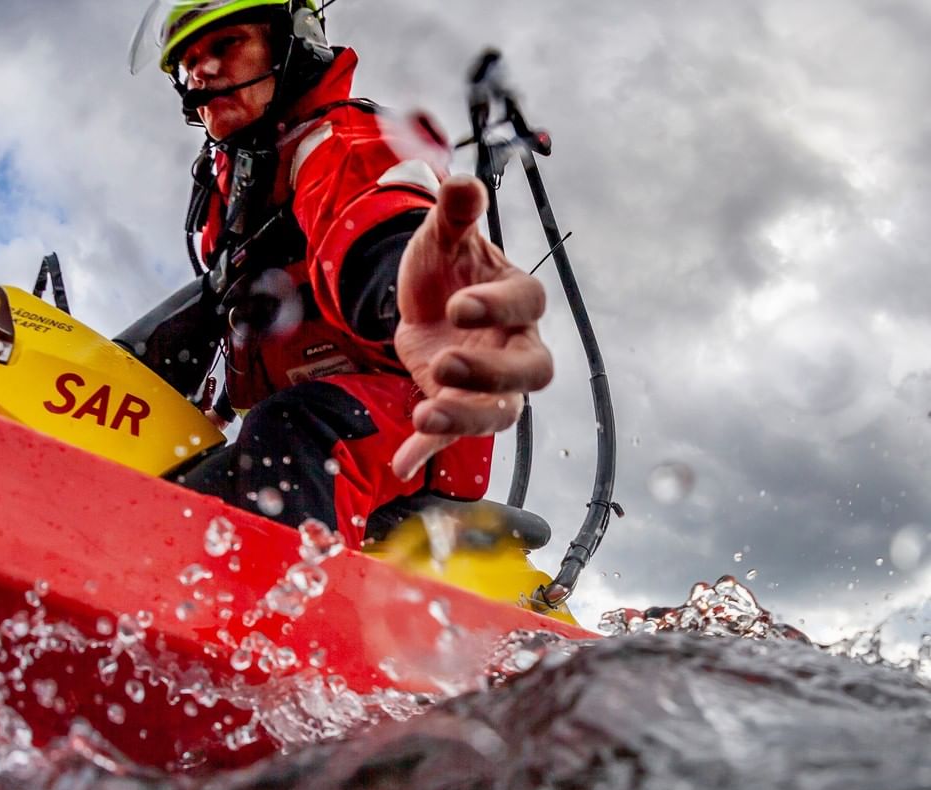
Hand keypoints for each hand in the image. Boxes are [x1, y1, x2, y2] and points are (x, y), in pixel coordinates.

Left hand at [391, 174, 553, 481]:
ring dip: (466, 417)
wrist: (424, 303)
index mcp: (519, 302)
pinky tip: (401, 462)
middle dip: (492, 372)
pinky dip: (428, 449)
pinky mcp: (460, 409)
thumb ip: (454, 217)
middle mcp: (516, 348)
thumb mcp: (442, 239)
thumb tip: (461, 185)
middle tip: (448, 364)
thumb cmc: (446, 270)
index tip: (458, 305)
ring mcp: (491, 386)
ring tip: (426, 415)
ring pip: (501, 413)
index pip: (526, 305)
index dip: (498, 306)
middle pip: (531, 371)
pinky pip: (453, 436)